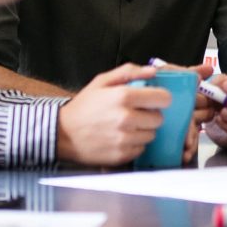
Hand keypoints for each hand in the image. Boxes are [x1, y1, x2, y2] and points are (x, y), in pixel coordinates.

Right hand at [55, 63, 169, 166]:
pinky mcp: (121, 155)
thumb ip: (129, 72)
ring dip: (143, 130)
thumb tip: (153, 71)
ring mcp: (124, 139)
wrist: (62, 133)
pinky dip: (134, 144)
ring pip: (151, 135)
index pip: (163, 98)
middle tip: (136, 113)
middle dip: (150, 115)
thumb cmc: (83, 106)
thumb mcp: (102, 81)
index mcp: (124, 96)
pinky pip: (141, 149)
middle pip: (159, 119)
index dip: (160, 98)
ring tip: (126, 126)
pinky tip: (121, 138)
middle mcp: (126, 119)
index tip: (153, 100)